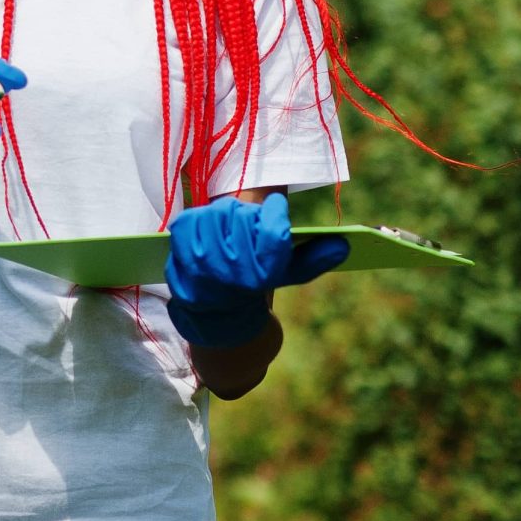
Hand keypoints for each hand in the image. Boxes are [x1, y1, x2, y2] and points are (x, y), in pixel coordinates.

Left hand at [163, 191, 349, 348]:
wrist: (216, 314)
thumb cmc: (257, 284)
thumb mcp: (289, 275)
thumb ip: (315, 258)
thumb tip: (343, 245)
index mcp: (261, 276)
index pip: (273, 231)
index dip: (275, 212)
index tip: (276, 206)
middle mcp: (229, 272)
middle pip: (242, 218)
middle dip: (249, 215)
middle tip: (251, 220)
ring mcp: (201, 263)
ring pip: (216, 215)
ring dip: (224, 215)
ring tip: (230, 225)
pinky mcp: (178, 252)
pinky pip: (190, 218)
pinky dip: (199, 218)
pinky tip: (207, 227)